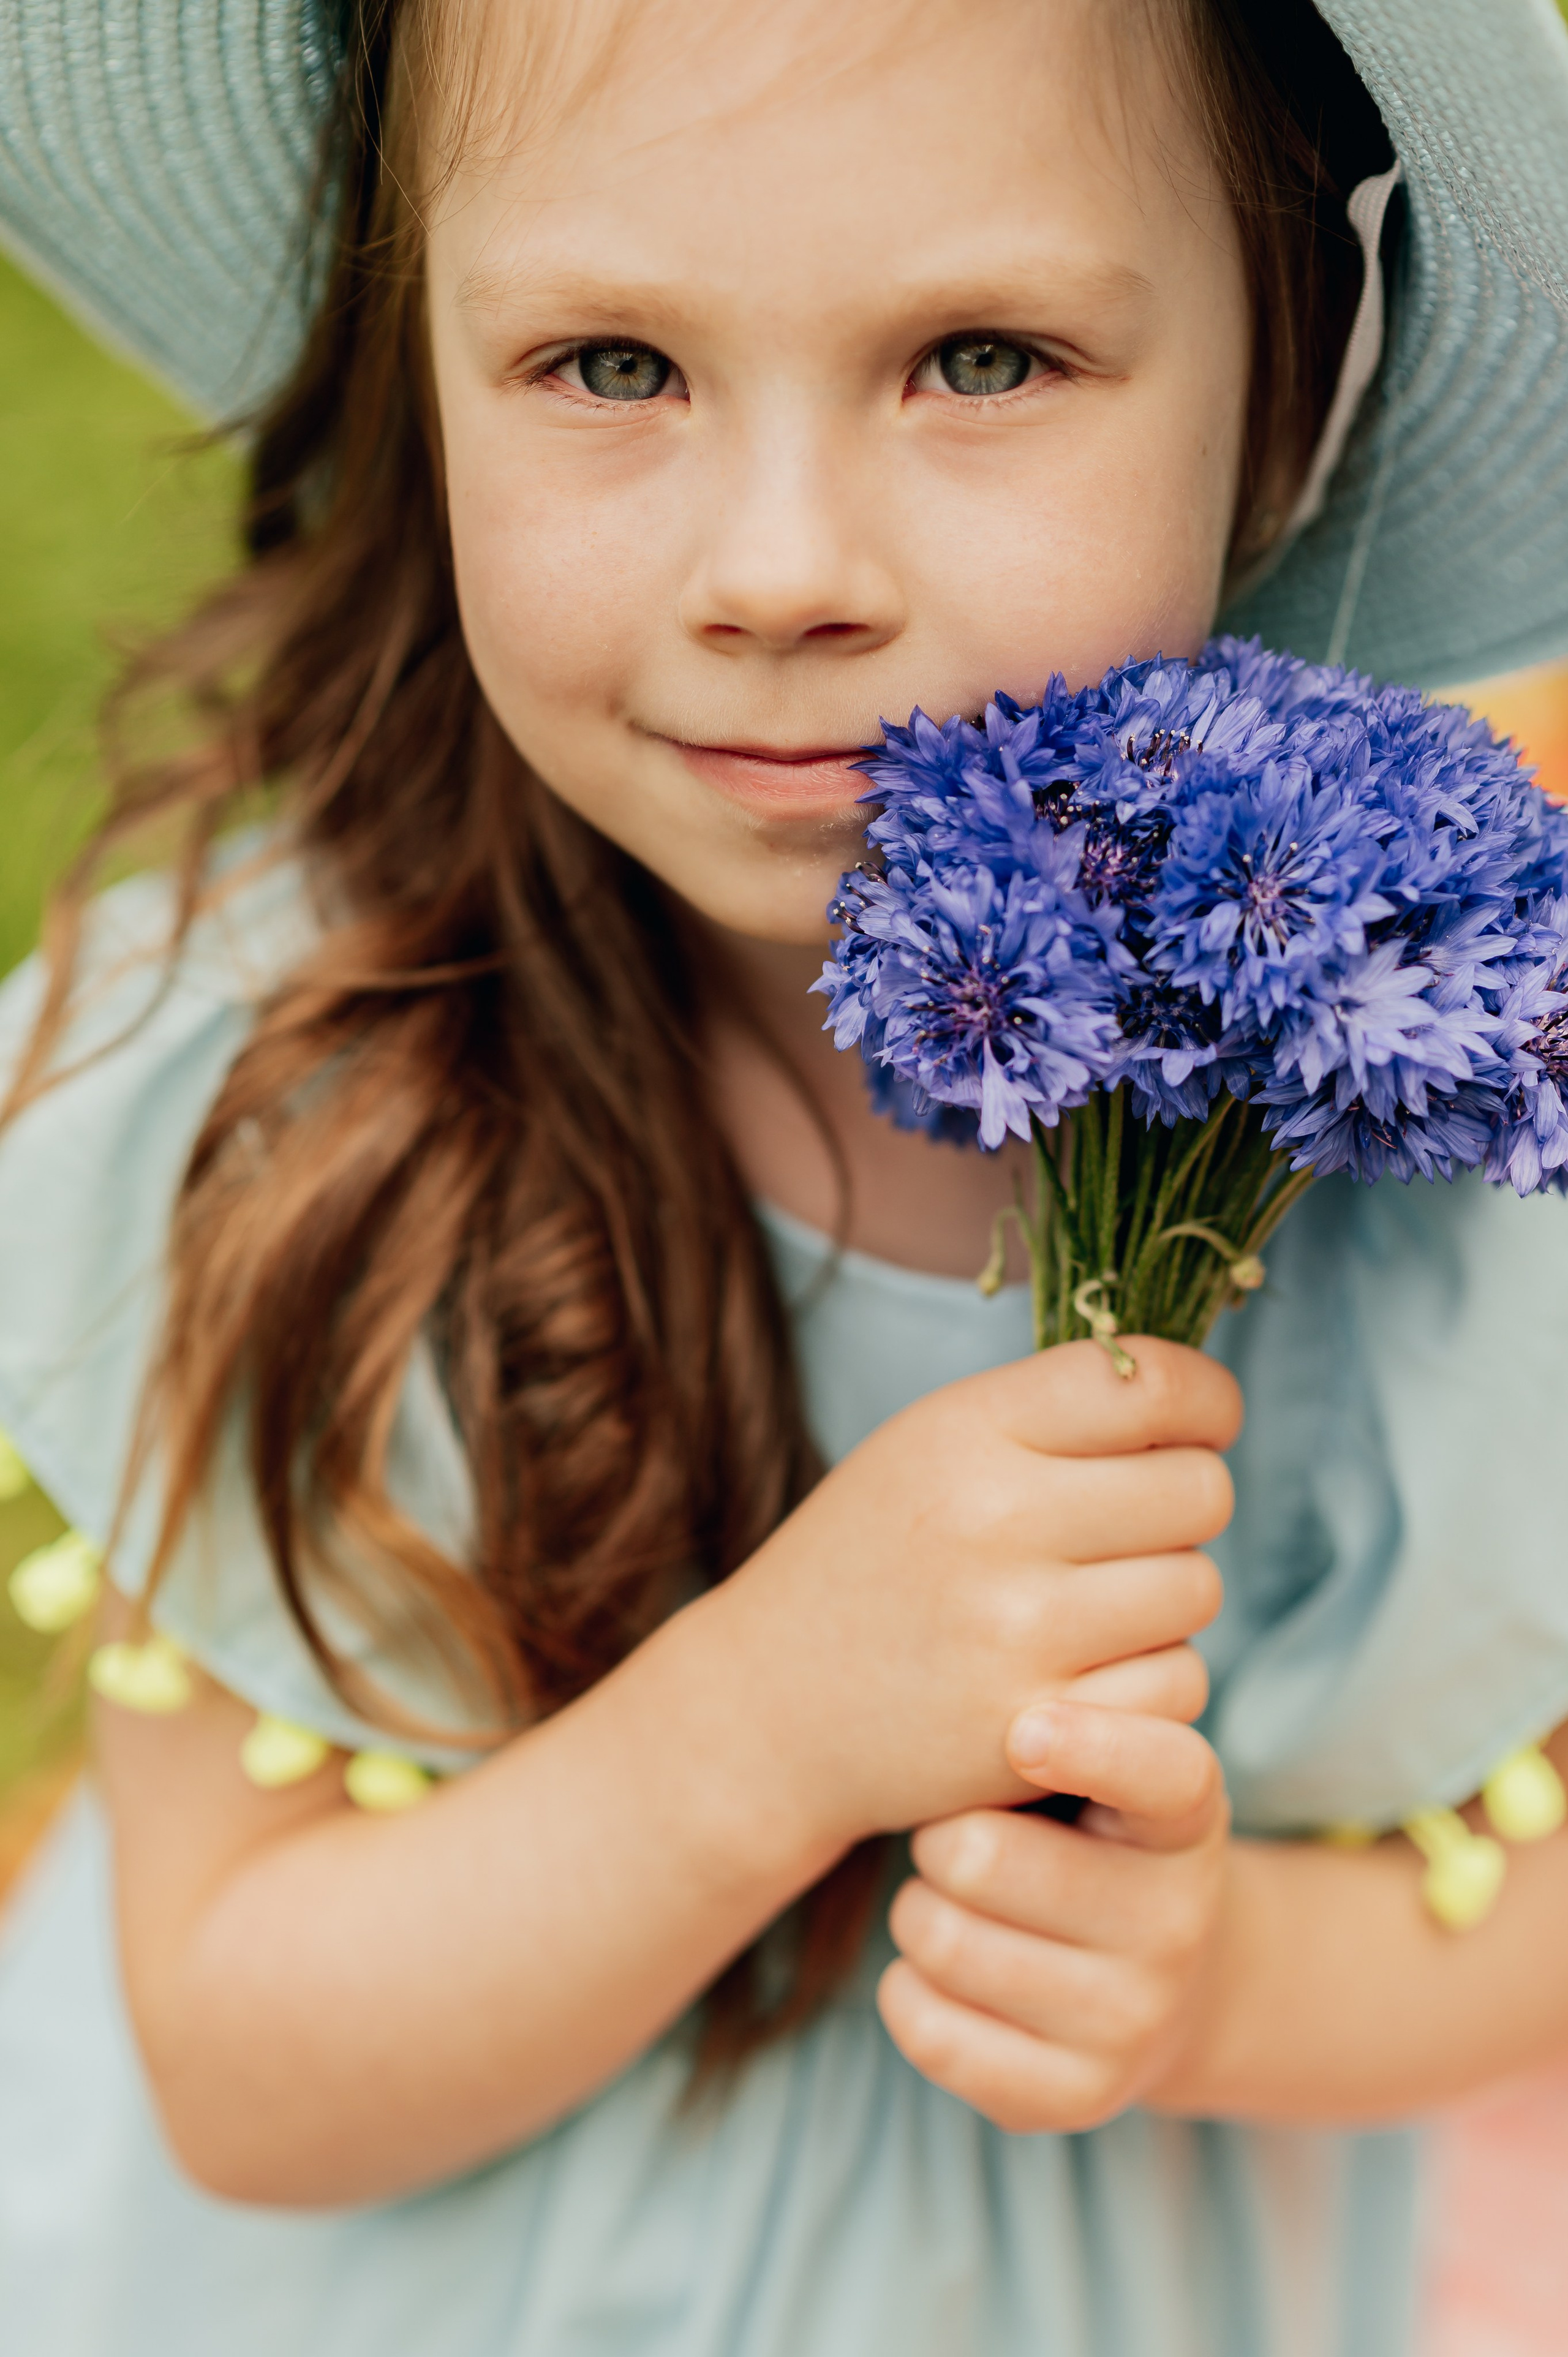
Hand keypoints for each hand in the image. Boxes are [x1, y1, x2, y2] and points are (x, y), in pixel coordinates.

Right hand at [710, 1335, 1238, 1847]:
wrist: (770, 1706)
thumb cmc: (874, 1558)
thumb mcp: (931, 1445)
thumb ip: (1053, 1410)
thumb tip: (1198, 1396)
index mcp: (969, 1428)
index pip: (1152, 1382)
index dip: (1206, 1401)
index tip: (1201, 1426)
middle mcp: (996, 1517)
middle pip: (1200, 1491)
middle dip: (1183, 1508)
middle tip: (1127, 1529)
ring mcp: (1017, 1629)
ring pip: (1199, 1590)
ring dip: (1166, 1599)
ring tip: (1093, 1605)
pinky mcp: (1037, 1726)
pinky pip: (1177, 1687)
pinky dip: (1150, 1685)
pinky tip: (1086, 1674)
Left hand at [878, 1697, 1229, 2132]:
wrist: (1166, 1988)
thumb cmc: (1094, 1841)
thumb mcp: (1102, 1772)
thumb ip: (1051, 1725)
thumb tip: (988, 1721)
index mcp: (1186, 1822)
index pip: (1167, 1774)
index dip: (1094, 1746)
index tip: (1025, 1730)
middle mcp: (1176, 1924)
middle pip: (978, 1856)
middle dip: (940, 1837)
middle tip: (958, 1840)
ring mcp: (1133, 2021)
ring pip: (940, 1940)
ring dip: (919, 1910)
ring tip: (957, 1905)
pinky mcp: (1077, 2097)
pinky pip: (928, 2029)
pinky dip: (906, 1990)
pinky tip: (946, 1975)